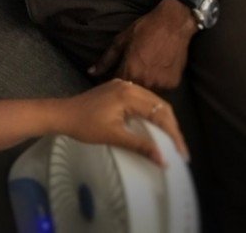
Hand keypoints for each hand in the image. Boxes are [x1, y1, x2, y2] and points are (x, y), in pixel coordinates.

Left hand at [57, 79, 188, 165]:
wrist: (62, 114)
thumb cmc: (85, 125)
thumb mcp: (113, 136)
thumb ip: (140, 145)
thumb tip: (163, 159)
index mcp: (129, 94)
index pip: (160, 113)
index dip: (174, 134)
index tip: (183, 154)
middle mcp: (128, 85)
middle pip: (160, 105)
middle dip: (172, 127)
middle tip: (180, 149)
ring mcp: (122, 85)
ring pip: (152, 101)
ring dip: (163, 120)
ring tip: (172, 141)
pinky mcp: (117, 89)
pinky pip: (142, 100)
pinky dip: (151, 113)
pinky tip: (154, 127)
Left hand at [88, 0, 196, 88]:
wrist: (173, 23)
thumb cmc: (145, 28)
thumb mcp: (121, 40)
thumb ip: (106, 60)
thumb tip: (91, 72)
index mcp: (130, 71)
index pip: (116, 86)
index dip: (112, 83)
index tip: (111, 80)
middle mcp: (146, 81)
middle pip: (132, 92)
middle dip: (127, 87)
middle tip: (128, 75)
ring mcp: (161, 85)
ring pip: (146, 93)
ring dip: (142, 88)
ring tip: (142, 75)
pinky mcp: (173, 84)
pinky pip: (160, 90)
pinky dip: (156, 85)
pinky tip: (155, 73)